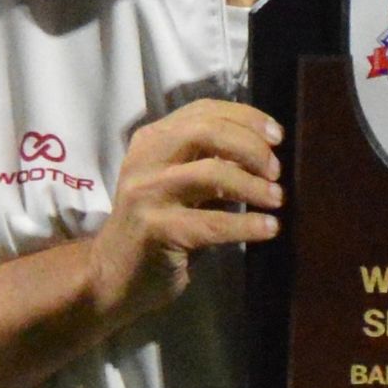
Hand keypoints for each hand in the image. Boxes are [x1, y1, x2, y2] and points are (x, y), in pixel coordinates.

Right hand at [87, 99, 282, 327]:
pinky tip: (269, 228)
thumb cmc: (154, 228)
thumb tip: (263, 153)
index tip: (277, 136)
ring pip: (210, 173)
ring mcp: (147, 194)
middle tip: (276, 170)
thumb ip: (208, 163)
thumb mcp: (177, 186)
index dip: (246, 118)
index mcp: (152, 141)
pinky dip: (246, 224)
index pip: (203, 111)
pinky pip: (211, 223)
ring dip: (252, 186)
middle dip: (250, 146)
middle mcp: (145, 160)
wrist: (110, 277)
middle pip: (206, 131)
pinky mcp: (155, 230)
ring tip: (277, 199)